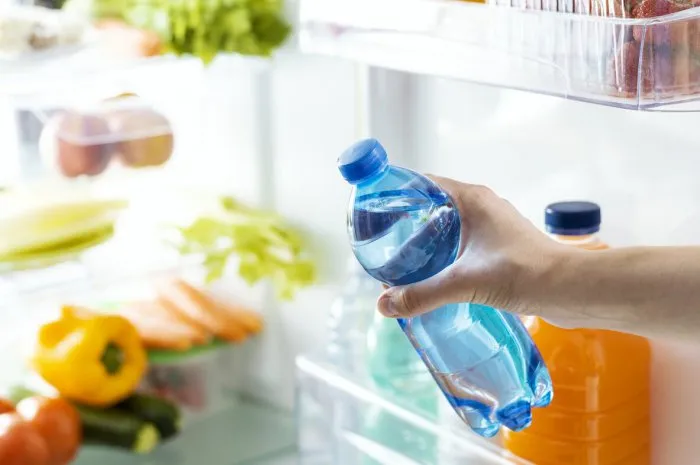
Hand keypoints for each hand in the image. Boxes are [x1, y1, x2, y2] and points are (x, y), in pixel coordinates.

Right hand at [376, 176, 566, 319]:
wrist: (570, 290)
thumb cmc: (525, 273)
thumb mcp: (464, 282)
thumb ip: (422, 294)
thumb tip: (384, 305)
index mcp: (472, 199)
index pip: (424, 184)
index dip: (398, 193)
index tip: (375, 211)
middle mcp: (482, 206)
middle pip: (433, 207)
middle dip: (408, 225)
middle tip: (384, 245)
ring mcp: (494, 227)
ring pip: (449, 228)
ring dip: (428, 244)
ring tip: (405, 265)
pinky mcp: (501, 248)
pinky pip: (464, 244)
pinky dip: (446, 256)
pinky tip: (436, 279)